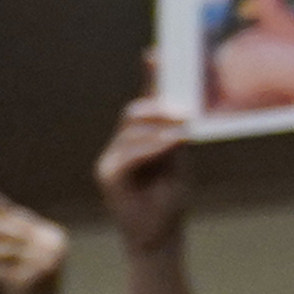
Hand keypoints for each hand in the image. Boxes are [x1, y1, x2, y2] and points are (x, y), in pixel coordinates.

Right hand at [94, 89, 194, 258]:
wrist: (160, 240)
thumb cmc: (170, 203)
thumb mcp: (179, 163)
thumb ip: (175, 138)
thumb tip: (181, 114)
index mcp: (138, 141)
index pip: (143, 104)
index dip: (148, 78)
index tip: (155, 54)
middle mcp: (120, 147)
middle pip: (134, 113)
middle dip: (159, 109)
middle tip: (185, 115)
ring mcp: (111, 160)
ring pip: (132, 131)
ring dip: (160, 130)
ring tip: (183, 134)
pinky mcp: (107, 175)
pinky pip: (128, 152)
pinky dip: (151, 147)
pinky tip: (170, 145)